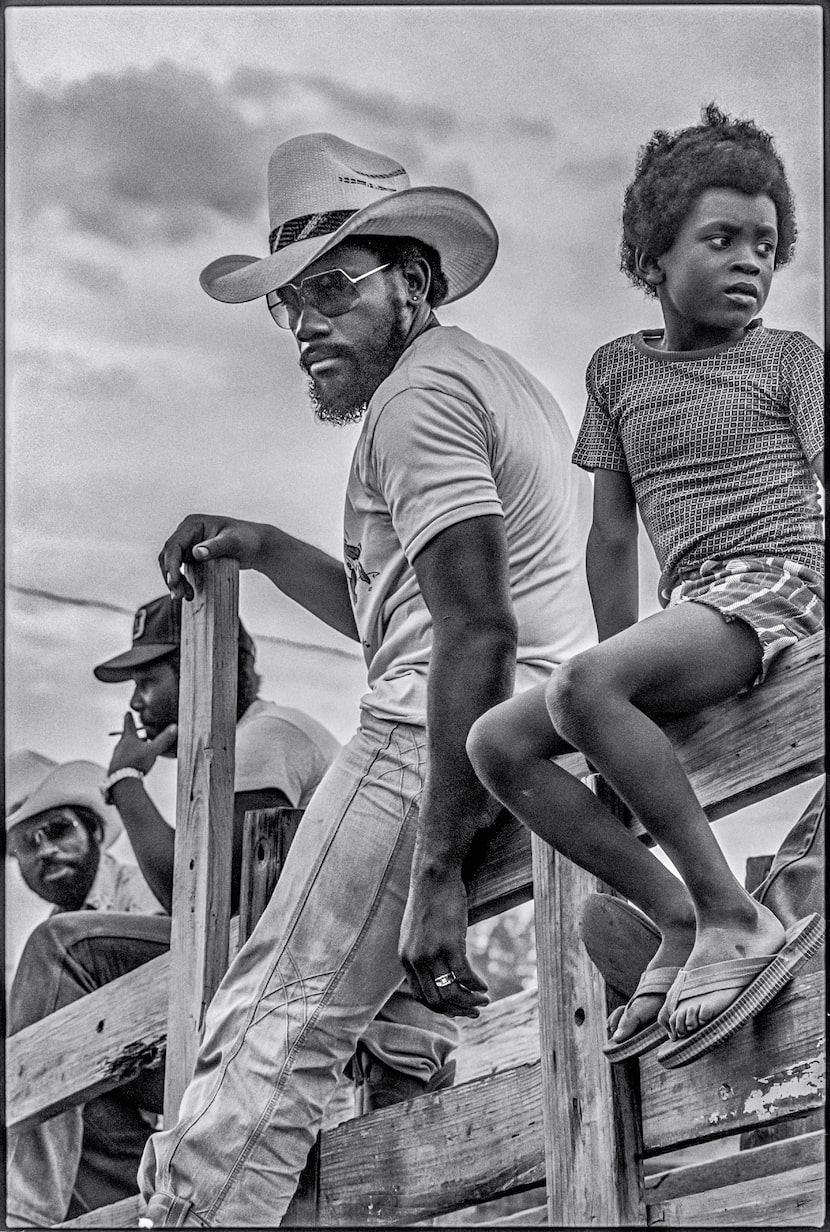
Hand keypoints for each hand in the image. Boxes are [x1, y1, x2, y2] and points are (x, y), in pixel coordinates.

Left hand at [108, 712, 176, 775]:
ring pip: (123, 748)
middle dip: (131, 734)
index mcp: (128, 738)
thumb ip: (164, 739)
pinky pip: (122, 759)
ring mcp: (116, 756)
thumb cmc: (137, 763)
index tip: (127, 712)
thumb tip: (175, 727)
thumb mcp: (153, 750)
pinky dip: (127, 759)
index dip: (129, 717)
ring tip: (137, 750)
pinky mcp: (115, 767)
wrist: (122, 781)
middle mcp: (120, 745)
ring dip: (130, 747)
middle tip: (136, 732)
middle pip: (126, 737)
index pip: (128, 724)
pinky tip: (132, 764)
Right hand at [159, 514, 266, 599]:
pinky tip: (188, 593)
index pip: (174, 545)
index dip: (171, 564)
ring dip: (174, 580)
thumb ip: (216, 546)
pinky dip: (181, 581)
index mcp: (193, 524)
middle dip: (171, 575)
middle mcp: (187, 532)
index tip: (174, 582)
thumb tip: (196, 553)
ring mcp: (189, 543)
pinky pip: (180, 569)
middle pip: (168, 555)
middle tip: (179, 595)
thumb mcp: (234, 542)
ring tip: (184, 596)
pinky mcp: (193, 555)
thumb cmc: (248, 539)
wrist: (257, 545)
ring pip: (171, 563)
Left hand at [399, 868, 488, 1018]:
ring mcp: (432, 954)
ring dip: (470, 1002)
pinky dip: (476, 986)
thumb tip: (432, 970)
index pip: (421, 996)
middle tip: (474, 1012)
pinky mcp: (450, 944)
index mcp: (405, 959)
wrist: (433, 876)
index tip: (457, 1008)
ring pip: (451, 992)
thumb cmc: (429, 900)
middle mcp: (415, 960)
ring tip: (483, 1001)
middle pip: (436, 1001)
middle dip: (457, 1011)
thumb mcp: (415, 931)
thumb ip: (418, 952)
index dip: (441, 1007)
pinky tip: (484, 986)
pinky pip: (465, 976)